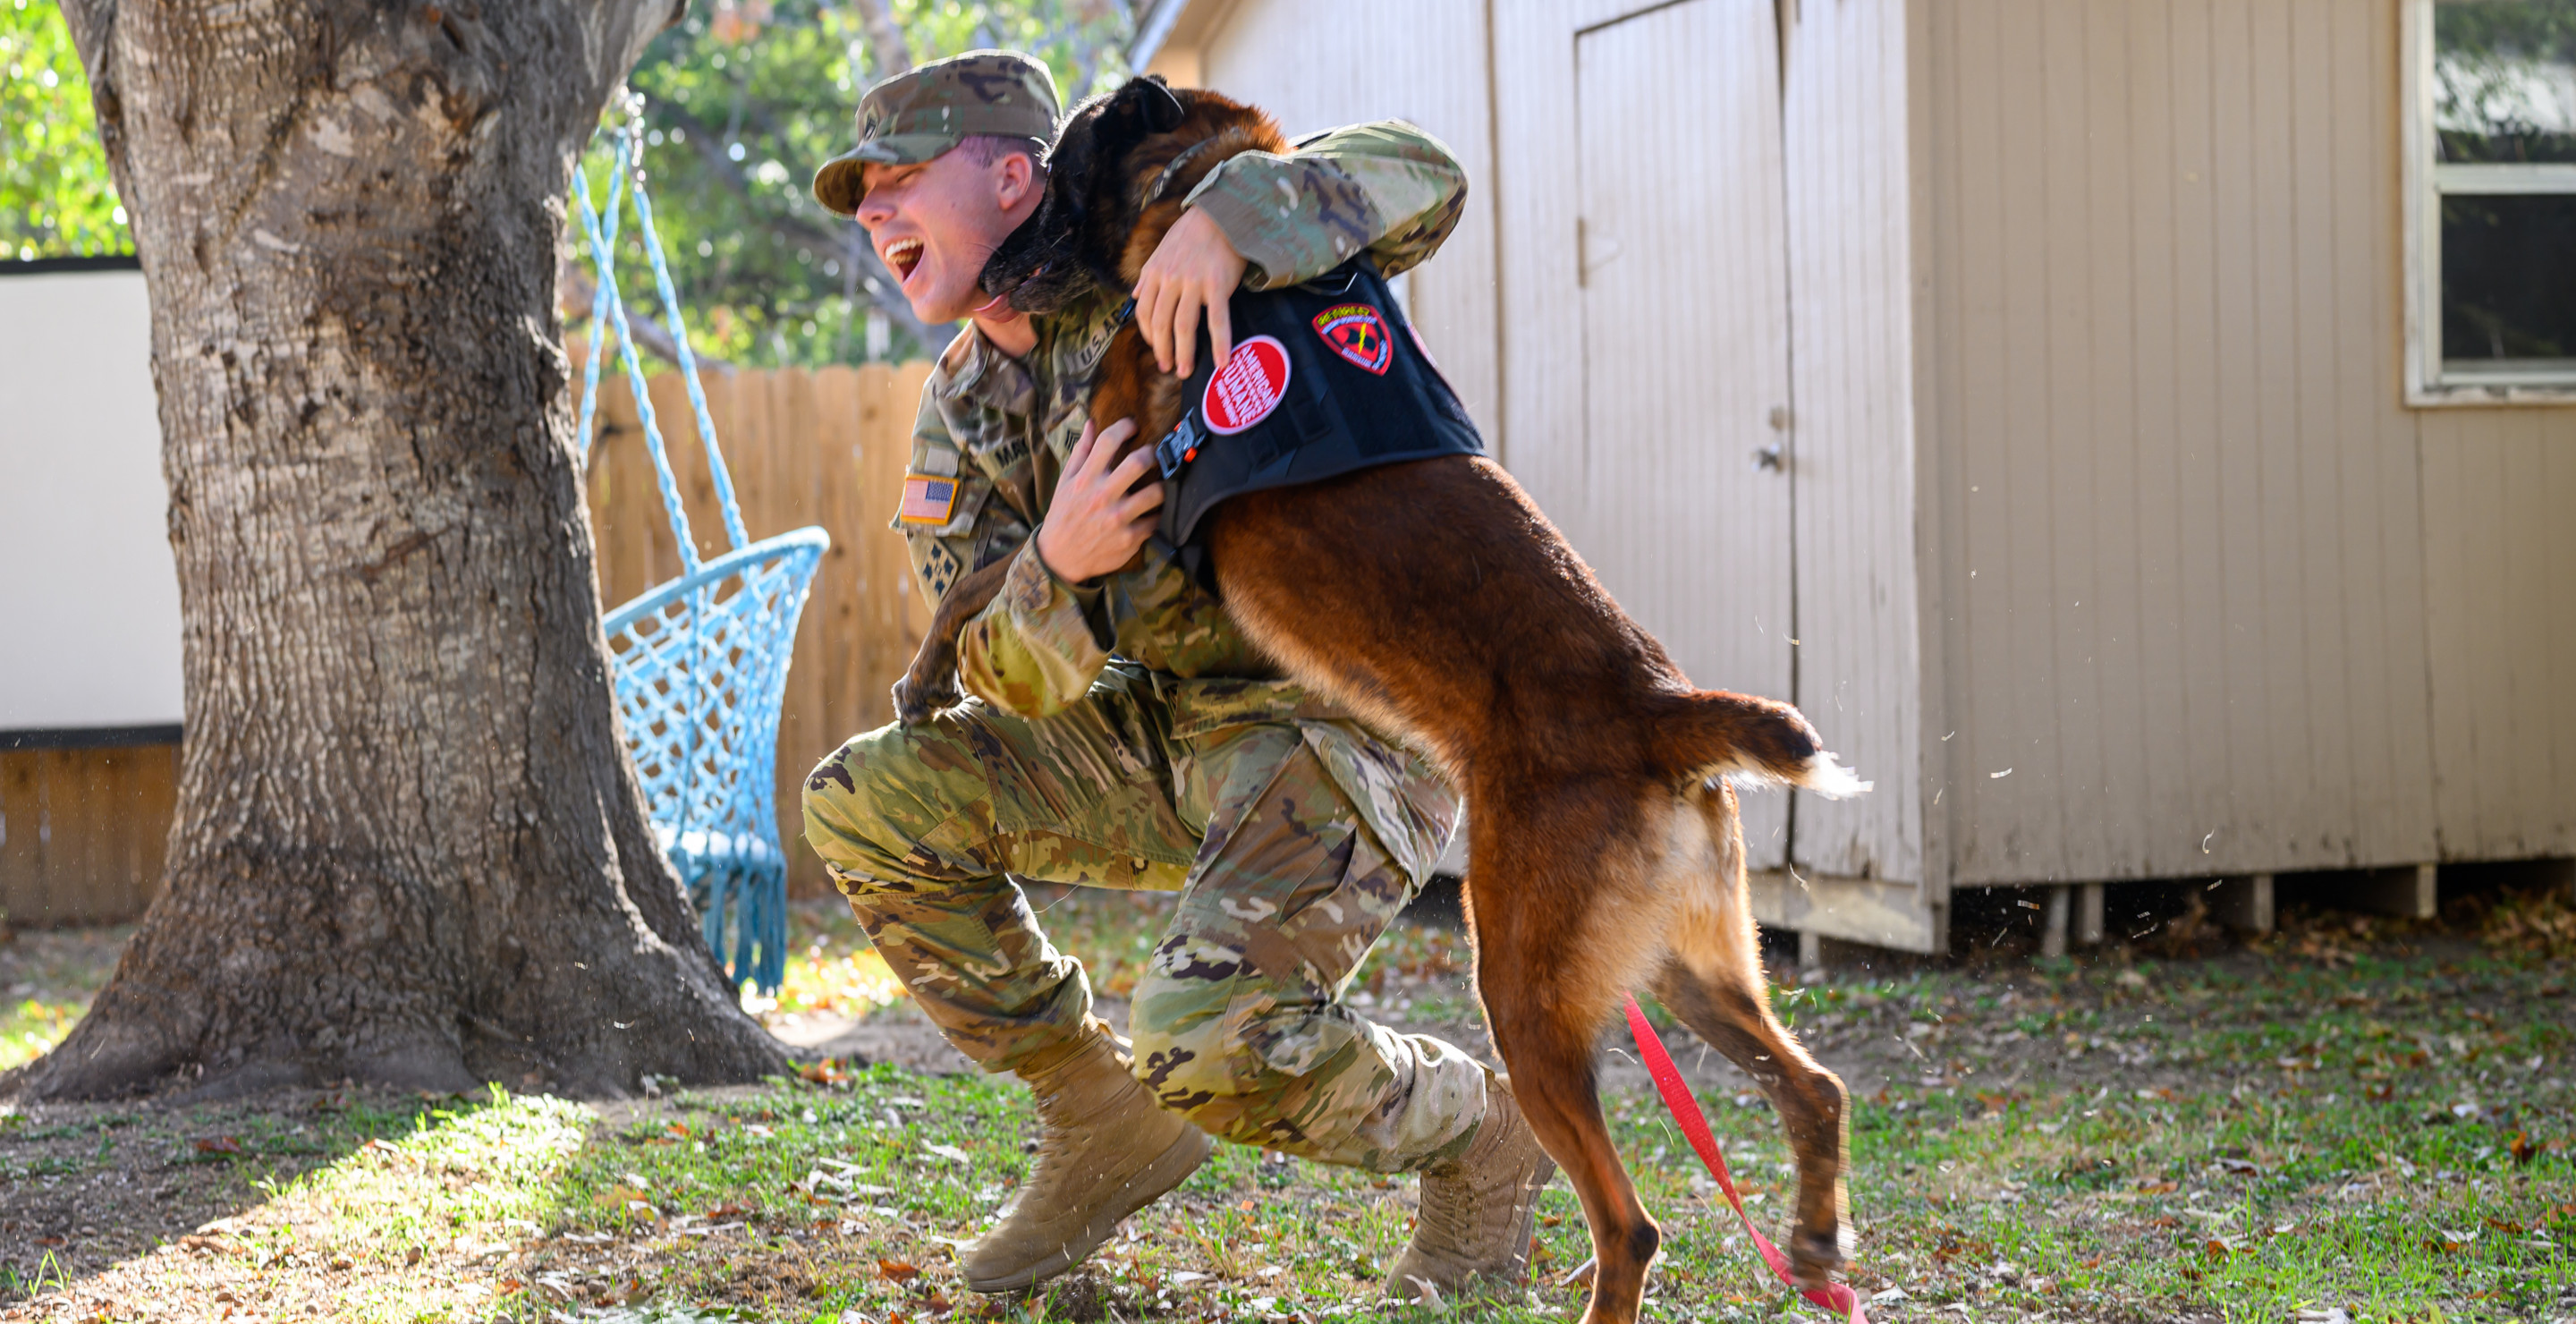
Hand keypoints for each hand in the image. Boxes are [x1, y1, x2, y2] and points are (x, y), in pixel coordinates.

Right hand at [1035, 417, 1162, 582]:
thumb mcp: (1066, 482)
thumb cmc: (1064, 514)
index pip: (1108, 441)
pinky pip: (1156, 521)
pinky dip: (1159, 514)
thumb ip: (1081, 452)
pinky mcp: (1129, 538)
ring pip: (1155, 493)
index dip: (1125, 427)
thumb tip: (1092, 424)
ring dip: (1163, 485)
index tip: (1133, 426)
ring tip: (1161, 483)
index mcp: (1086, 479)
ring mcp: (1118, 518)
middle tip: (1153, 455)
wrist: (1059, 556)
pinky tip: (1156, 510)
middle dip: (1151, 454)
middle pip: (1138, 463)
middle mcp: (1103, 496)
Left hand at [1134, 206, 1247, 378]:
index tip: (1157, 348)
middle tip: (1168, 367)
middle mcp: (1170, 279)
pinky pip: (1216, 321)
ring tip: (1185, 371)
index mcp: (1154, 272)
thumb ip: (1148, 275)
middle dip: (1163, 351)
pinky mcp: (1217, 285)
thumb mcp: (1162, 250)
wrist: (1222, 215)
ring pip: (1183, 327)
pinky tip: (1221, 362)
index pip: (1144, 312)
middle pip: (1161, 324)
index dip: (1148, 336)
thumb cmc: (1193, 233)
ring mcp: (1193, 283)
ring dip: (1184, 354)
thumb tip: (1135, 294)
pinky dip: (1219, 344)